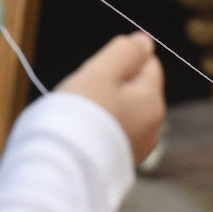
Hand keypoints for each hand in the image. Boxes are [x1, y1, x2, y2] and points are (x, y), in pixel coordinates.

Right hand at [56, 32, 165, 163]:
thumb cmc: (79, 118)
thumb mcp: (101, 72)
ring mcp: (137, 148)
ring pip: (123, 110)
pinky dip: (99, 127)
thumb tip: (144, 41)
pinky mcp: (119, 162)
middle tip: (85, 94)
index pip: (149, 63)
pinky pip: (113, 132)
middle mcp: (153, 127)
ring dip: (104, 106)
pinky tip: (82, 133)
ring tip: (81, 115)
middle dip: (112, 84)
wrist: (58, 170)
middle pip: (136, 88)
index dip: (122, 60)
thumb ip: (126, 52)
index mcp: (153, 102)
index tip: (97, 72)